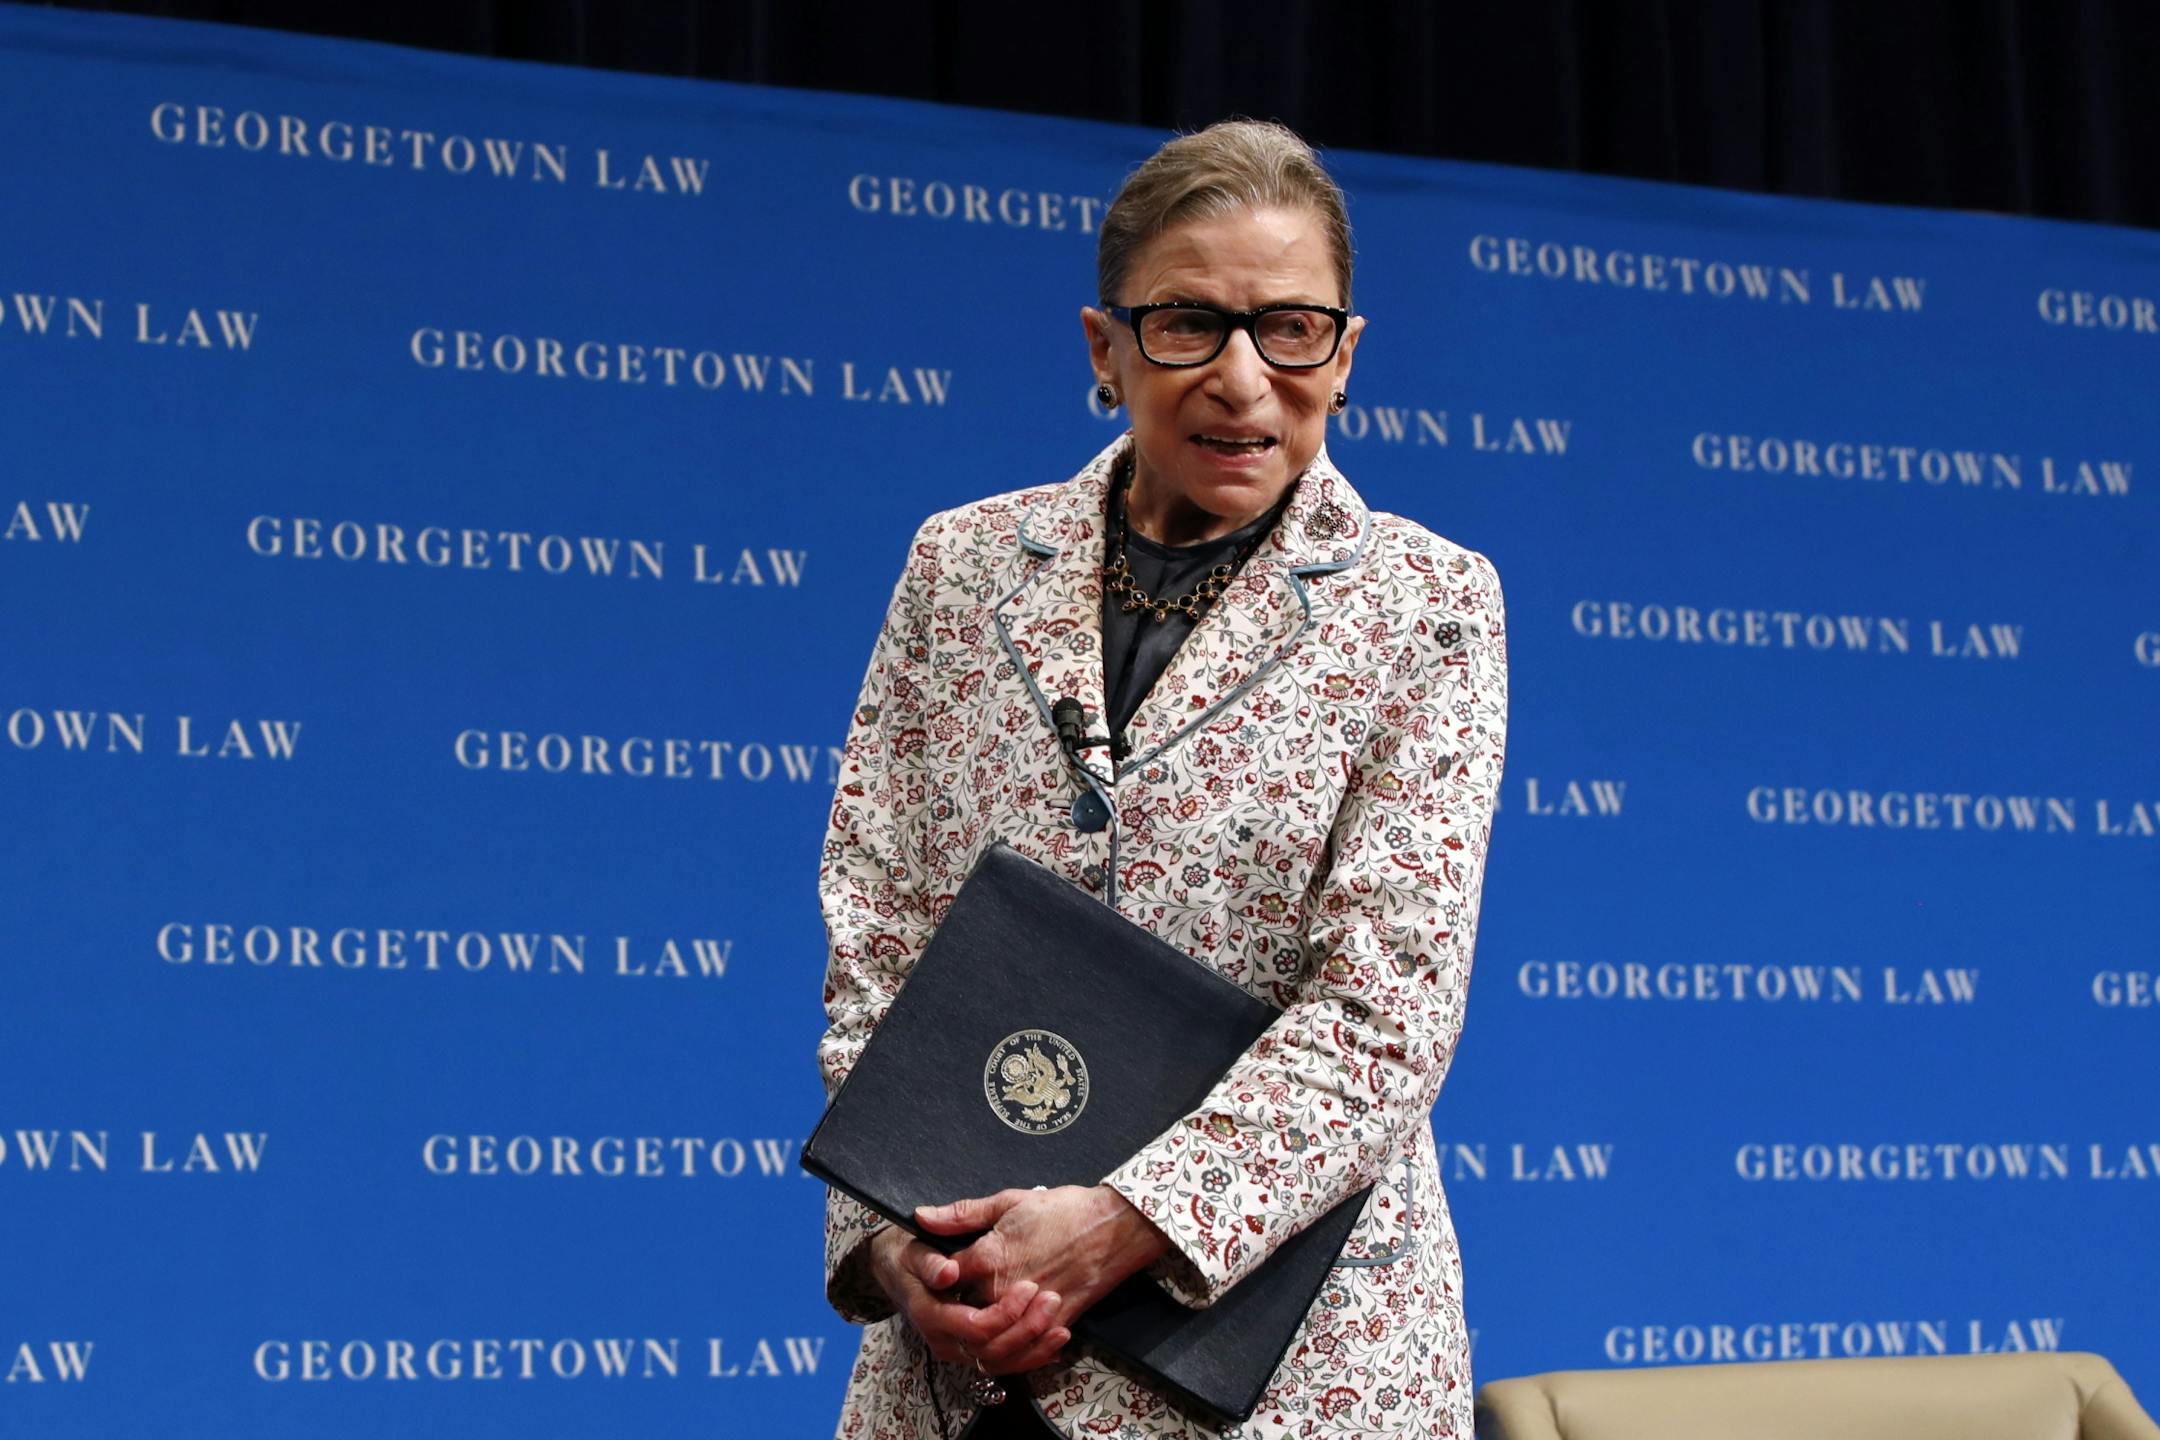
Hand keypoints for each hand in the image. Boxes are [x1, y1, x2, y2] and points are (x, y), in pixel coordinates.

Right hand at [867, 1227, 1069, 1374]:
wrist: (900, 1272)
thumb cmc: (913, 1256)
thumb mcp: (916, 1250)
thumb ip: (931, 1261)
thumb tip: (948, 1273)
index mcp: (931, 1315)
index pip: (973, 1327)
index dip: (1004, 1313)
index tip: (1028, 1286)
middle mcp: (944, 1341)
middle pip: (991, 1350)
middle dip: (1026, 1330)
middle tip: (1052, 1299)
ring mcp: (960, 1350)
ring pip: (1001, 1362)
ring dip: (1034, 1348)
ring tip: (1061, 1326)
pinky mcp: (973, 1350)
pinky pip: (1004, 1363)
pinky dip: (1031, 1356)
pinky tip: (1055, 1341)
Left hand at [917, 1184, 1170, 1331]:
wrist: (1114, 1226)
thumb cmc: (1064, 1209)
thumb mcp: (1009, 1201)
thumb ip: (963, 1214)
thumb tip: (922, 1217)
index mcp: (987, 1257)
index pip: (940, 1282)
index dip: (933, 1281)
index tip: (938, 1276)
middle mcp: (1004, 1290)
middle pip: (960, 1321)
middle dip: (951, 1316)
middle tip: (954, 1303)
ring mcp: (1030, 1312)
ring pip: (990, 1347)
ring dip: (981, 1340)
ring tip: (982, 1322)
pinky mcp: (1054, 1324)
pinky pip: (1025, 1353)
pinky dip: (1015, 1353)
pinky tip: (1012, 1339)